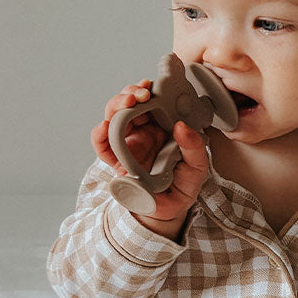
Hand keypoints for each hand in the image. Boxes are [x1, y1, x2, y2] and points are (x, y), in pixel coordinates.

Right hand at [90, 80, 208, 227]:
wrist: (169, 210)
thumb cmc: (183, 184)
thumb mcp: (198, 165)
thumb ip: (194, 147)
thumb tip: (181, 127)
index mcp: (161, 127)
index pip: (151, 102)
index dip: (149, 90)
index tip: (152, 86)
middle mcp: (142, 132)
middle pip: (129, 104)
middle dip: (131, 93)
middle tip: (141, 93)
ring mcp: (127, 145)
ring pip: (114, 117)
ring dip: (117, 106)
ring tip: (127, 103)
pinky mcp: (116, 161)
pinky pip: (102, 146)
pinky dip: (99, 135)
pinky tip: (103, 128)